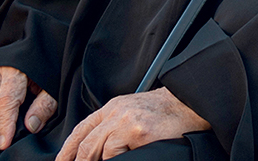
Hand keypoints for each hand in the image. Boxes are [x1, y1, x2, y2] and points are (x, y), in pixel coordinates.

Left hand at [55, 88, 208, 160]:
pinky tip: (123, 160)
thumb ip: (113, 125)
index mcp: (113, 106)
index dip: (67, 150)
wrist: (190, 103)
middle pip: (85, 143)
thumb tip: (95, 151)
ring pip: (95, 150)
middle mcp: (116, 111)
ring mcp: (126, 121)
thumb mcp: (133, 111)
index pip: (81, 129)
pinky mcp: (138, 132)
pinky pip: (114, 154)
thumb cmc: (164, 111)